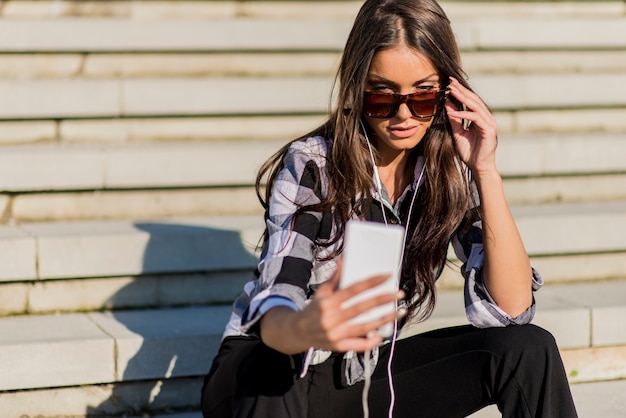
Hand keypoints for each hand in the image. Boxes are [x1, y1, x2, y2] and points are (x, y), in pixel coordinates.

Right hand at [260, 260, 405, 353]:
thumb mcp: (321, 291)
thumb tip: (344, 259)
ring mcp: (335, 334)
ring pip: (365, 327)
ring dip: (385, 319)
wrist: (298, 332)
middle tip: (399, 293)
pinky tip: (383, 334)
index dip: (372, 282)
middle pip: (362, 308)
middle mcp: (331, 318)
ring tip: (400, 311)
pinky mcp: (338, 347)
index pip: (354, 289)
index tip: (387, 276)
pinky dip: (371, 341)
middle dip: (383, 299)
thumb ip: (335, 277)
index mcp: (328, 302)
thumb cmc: (314, 309)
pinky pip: (359, 345)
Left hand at [445, 77, 498, 175]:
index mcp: (480, 117)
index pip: (470, 100)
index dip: (460, 92)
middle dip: (460, 90)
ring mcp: (489, 122)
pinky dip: (464, 114)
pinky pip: (475, 118)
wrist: (479, 167)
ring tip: (451, 91)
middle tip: (449, 81)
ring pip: (475, 106)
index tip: (448, 84)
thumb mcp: (458, 133)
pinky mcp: (489, 129)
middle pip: (473, 99)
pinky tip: (453, 112)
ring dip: (462, 98)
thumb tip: (447, 104)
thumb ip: (454, 119)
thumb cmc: (470, 152)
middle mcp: (486, 117)